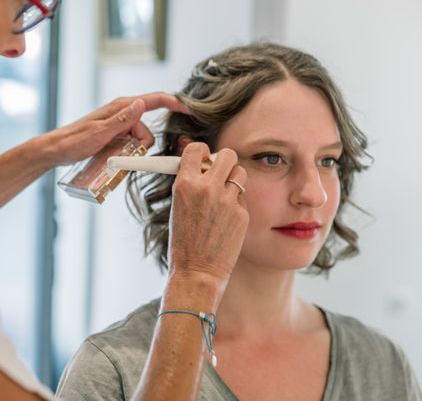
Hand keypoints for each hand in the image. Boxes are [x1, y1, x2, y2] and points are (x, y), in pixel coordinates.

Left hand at [41, 92, 187, 166]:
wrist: (55, 150)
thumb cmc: (73, 141)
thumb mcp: (99, 132)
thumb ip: (122, 119)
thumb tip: (142, 103)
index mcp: (121, 107)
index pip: (154, 99)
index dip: (174, 103)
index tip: (189, 110)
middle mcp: (122, 114)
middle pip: (148, 128)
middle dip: (143, 143)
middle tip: (127, 153)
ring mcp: (118, 125)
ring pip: (140, 139)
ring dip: (133, 151)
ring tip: (114, 157)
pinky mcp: (115, 136)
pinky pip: (131, 145)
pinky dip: (128, 153)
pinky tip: (115, 158)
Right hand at [168, 142, 248, 289]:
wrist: (197, 272)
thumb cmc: (184, 241)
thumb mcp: (179, 206)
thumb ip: (191, 183)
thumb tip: (203, 163)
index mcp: (185, 184)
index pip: (197, 148)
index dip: (203, 152)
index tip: (204, 159)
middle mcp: (207, 188)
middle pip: (227, 154)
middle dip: (224, 161)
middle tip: (220, 173)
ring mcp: (227, 200)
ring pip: (240, 172)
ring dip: (234, 179)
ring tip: (225, 195)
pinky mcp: (242, 213)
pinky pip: (243, 196)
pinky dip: (237, 202)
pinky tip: (227, 218)